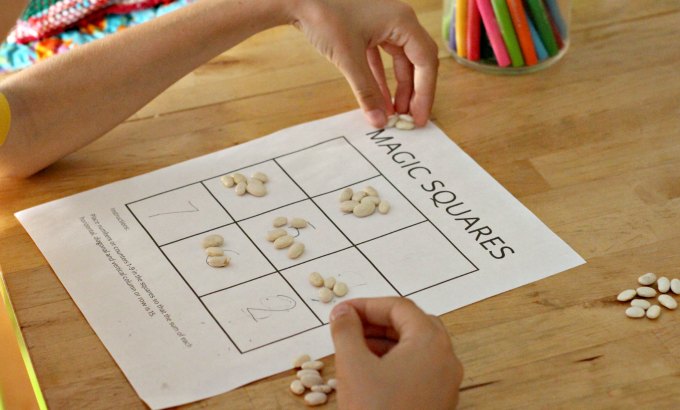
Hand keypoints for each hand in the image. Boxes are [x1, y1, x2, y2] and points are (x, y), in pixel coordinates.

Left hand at [289, 0, 438, 127]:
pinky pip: (382, 58)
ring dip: (398, 87)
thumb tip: (379, 121)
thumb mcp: (348, 58)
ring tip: (394, 113)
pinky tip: (379, 99)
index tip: (418, 118)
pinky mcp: (368, 29)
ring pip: (401, 61)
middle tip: (409, 120)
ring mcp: (383, 24)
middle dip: (414, 92)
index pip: (426, 62)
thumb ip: (366, 91)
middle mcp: (399, 20)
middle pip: (417, 61)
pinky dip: (381, 78)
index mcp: (403, 22)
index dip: (425, 93)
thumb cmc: (324, 16)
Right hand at [330, 297, 462, 409]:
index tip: (343, 311)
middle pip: (411, 324)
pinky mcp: (439, 399)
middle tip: (349, 325)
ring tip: (354, 346)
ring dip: (384, 341)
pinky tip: (370, 370)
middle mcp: (445, 358)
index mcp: (430, 342)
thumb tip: (343, 313)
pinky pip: (418, 368)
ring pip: (415, 347)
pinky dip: (394, 361)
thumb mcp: (354, 365)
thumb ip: (346, 330)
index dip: (366, 305)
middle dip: (376, 321)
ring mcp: (445, 381)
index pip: (399, 307)